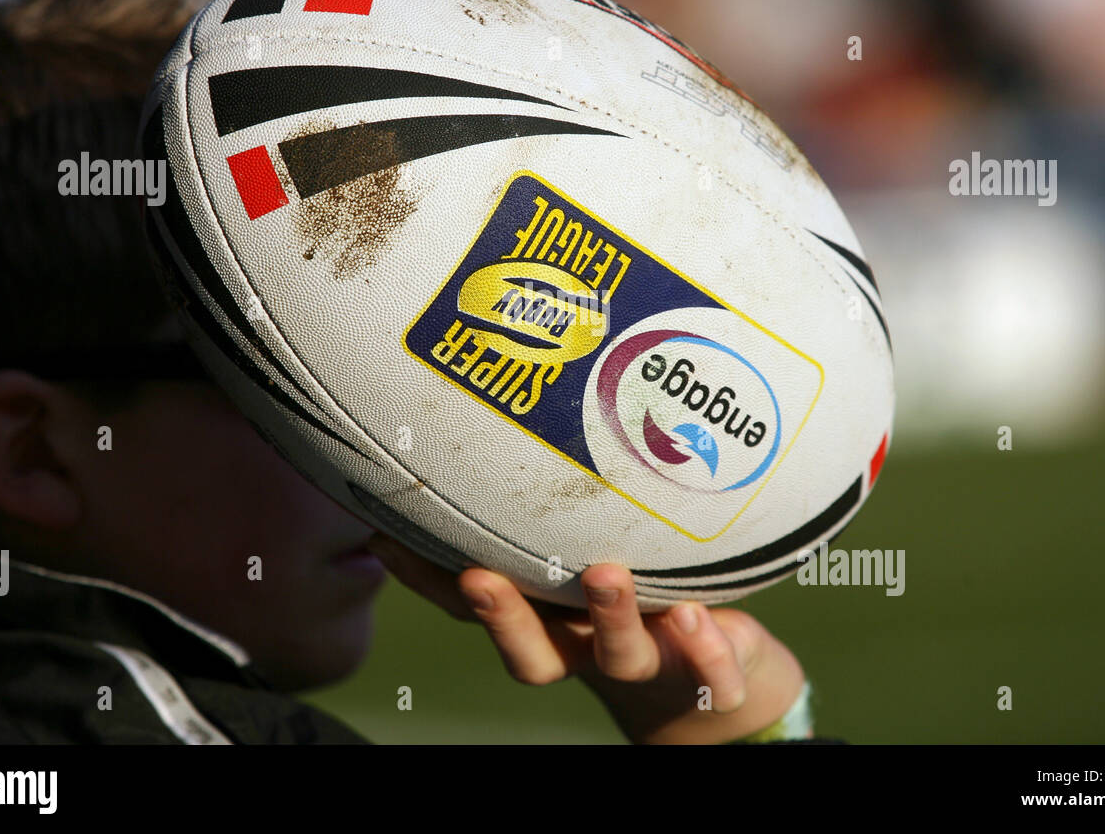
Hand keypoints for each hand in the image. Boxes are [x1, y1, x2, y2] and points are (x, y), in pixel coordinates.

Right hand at [367, 534, 806, 743]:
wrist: (717, 682)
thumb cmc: (636, 598)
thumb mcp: (586, 555)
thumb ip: (546, 518)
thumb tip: (484, 424)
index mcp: (548, 625)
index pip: (475, 610)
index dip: (428, 582)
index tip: (387, 538)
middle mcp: (589, 650)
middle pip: (534, 655)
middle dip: (504, 619)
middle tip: (478, 577)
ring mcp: (651, 664)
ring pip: (622, 656)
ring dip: (611, 618)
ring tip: (605, 574)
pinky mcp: (714, 673)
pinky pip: (712, 673)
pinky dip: (706, 652)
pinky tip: (697, 616)